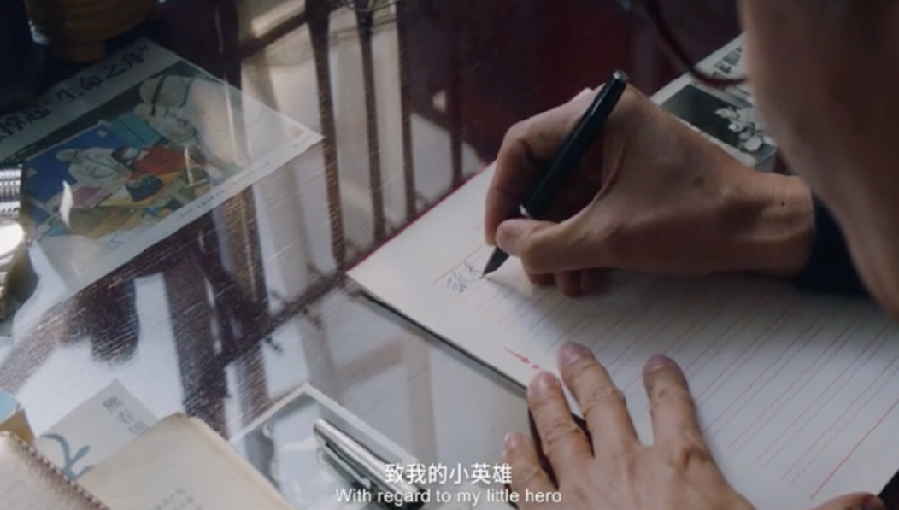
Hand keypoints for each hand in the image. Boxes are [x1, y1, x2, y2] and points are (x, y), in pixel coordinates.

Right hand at [485, 85, 812, 295]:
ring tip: (564, 282)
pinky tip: (586, 276)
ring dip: (560, 242)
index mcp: (598, 118)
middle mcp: (606, 125)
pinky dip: (584, 240)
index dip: (503, 194)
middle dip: (536, 228)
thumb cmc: (692, 221)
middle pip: (543, 175)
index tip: (499, 236)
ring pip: (567, 197)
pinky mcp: (635, 175)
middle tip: (532, 267)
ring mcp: (622, 150)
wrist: (763, 232)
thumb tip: (505, 240)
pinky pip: (592, 205)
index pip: (522, 146)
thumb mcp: (608, 237)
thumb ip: (545, 242)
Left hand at [502, 343, 882, 509]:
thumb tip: (867, 504)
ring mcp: (584, 490)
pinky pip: (527, 483)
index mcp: (681, 464)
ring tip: (537, 379)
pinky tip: (508, 440)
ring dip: (547, 403)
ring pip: (560, 431)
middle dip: (588, 375)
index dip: (667, 382)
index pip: (674, 407)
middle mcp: (627, 465)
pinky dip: (516, 459)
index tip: (659, 363)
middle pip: (604, 405)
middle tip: (572, 353)